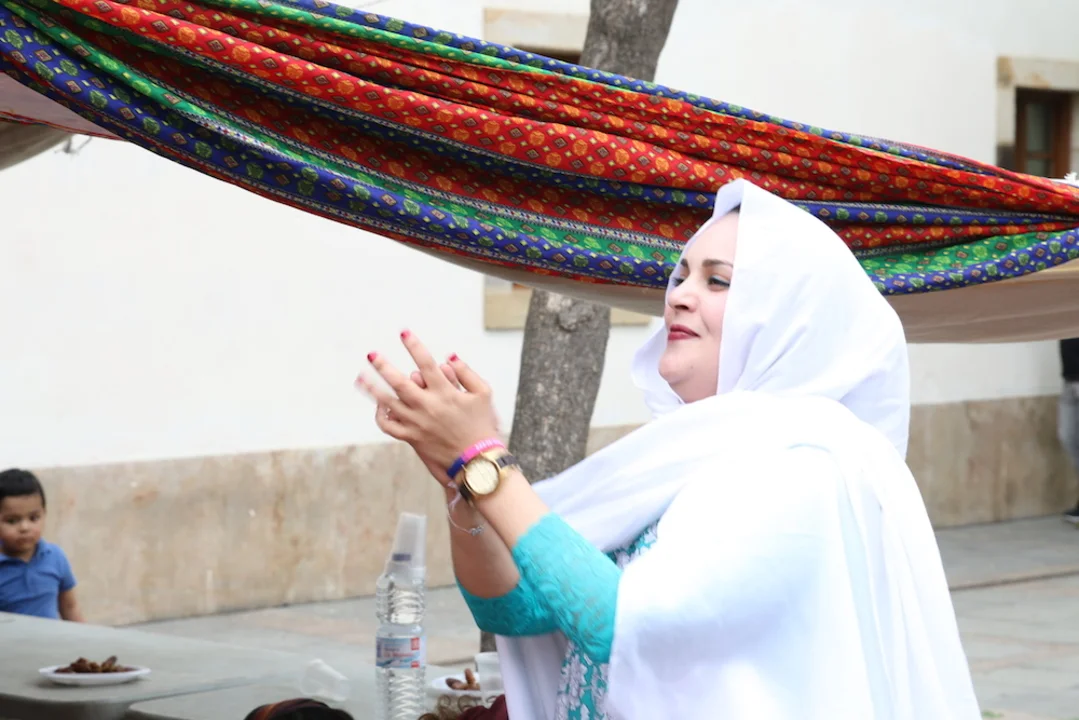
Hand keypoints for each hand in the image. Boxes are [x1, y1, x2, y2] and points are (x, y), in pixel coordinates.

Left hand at [355, 331, 500, 476]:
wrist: (477, 461)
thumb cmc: (482, 425)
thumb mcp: (483, 393)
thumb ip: (467, 372)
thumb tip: (449, 357)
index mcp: (445, 393)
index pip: (426, 364)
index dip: (414, 346)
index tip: (404, 333)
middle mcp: (427, 407)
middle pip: (399, 383)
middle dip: (383, 366)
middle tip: (371, 355)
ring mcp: (416, 423)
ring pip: (388, 403)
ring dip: (372, 389)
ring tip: (361, 377)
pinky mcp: (412, 437)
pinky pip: (389, 426)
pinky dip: (381, 415)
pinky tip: (378, 404)